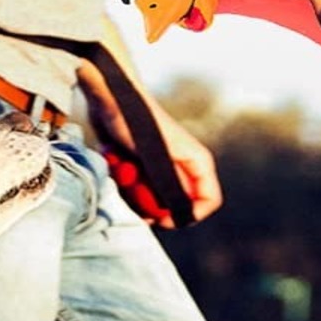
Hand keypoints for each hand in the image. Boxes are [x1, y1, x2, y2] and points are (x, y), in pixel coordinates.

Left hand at [79, 61, 221, 226]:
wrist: (111, 101)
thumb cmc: (136, 123)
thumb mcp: (156, 158)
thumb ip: (173, 186)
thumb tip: (183, 213)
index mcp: (196, 162)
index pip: (208, 201)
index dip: (188, 216)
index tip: (163, 219)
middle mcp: (183, 167)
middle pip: (177, 206)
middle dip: (155, 210)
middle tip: (136, 203)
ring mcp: (163, 168)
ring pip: (155, 201)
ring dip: (136, 197)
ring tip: (124, 177)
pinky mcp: (143, 167)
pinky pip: (138, 191)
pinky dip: (126, 187)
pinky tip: (117, 169)